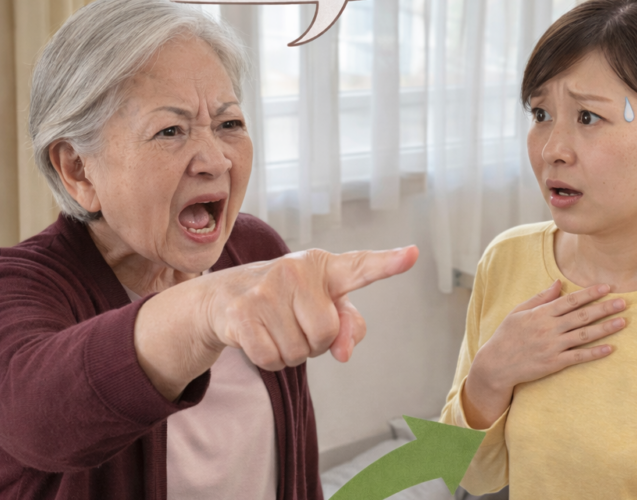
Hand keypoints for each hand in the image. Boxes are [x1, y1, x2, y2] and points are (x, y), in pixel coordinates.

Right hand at [203, 246, 418, 370]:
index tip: (413, 254)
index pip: (360, 266)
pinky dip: (270, 360)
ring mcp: (266, 290)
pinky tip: (259, 337)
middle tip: (296, 325)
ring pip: (299, 352)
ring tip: (276, 328)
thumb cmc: (285, 300)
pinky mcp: (242, 313)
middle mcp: (295, 270)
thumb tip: (344, 352)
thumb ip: (348, 325)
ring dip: (291, 353)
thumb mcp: (320, 304)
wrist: (224, 296)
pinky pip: (272, 359)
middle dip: (315, 342)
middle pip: (327, 332)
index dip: (388, 263)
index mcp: (323, 266)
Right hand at [463, 280, 624, 427]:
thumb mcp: (519, 311)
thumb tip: (558, 283)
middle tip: (624, 302)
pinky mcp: (554, 363)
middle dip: (604, 308)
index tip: (607, 287)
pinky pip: (578, 357)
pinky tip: (609, 349)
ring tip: (623, 321)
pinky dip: (594, 353)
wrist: (496, 364)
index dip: (589, 293)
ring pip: (584, 335)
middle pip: (582, 316)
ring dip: (605, 328)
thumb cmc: (507, 335)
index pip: (570, 300)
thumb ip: (540, 298)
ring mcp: (552, 346)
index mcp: (540, 314)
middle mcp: (549, 328)